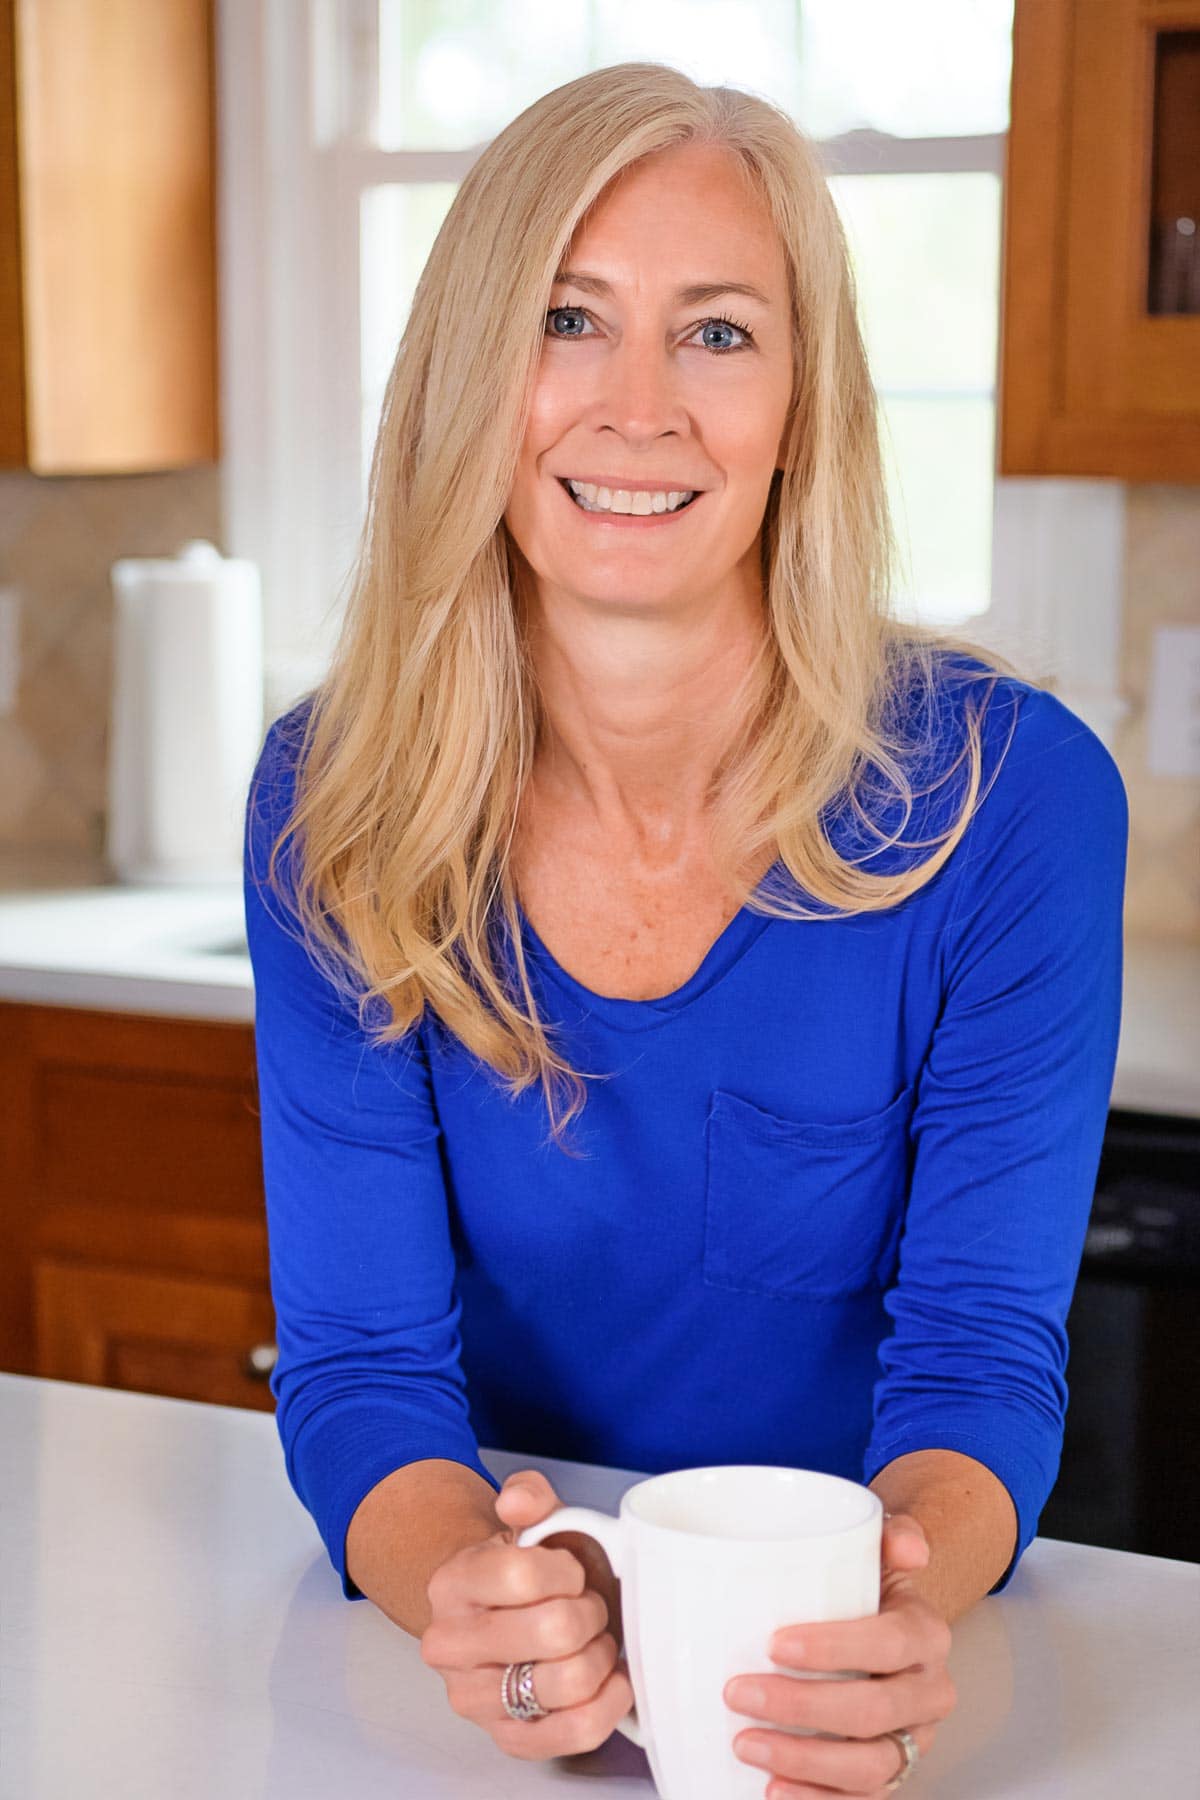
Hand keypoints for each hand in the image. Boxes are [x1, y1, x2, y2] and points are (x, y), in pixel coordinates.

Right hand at [420, 1468, 633, 1761]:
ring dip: (600, 1655)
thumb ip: (529, 1495)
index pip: (522, 1575)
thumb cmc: (528, 1572)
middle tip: (586, 1607)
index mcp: (452, 1583)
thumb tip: (516, 1502)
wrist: (504, 1618)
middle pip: (555, 1631)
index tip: (570, 1572)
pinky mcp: (508, 1739)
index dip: (567, 1570)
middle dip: (590, 1612)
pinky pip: (577, 1731)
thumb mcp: (531, 1520)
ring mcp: (475, 1700)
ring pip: (570, 1683)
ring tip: (591, 1641)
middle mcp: (450, 1646)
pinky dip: (608, 1702)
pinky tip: (607, 1679)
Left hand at [722, 1512, 956, 1796]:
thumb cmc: (870, 1585)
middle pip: (873, 1712)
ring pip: (870, 1766)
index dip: (835, 1648)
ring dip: (803, 1760)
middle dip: (801, 1708)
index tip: (775, 1644)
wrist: (888, 1621)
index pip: (888, 1644)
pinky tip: (774, 1788)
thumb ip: (892, 1531)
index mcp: (926, 1634)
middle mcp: (928, 1692)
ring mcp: (912, 1740)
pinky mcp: (892, 1774)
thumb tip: (908, 1545)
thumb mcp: (879, 1548)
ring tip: (745, 1745)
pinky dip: (818, 1799)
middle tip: (739, 1693)